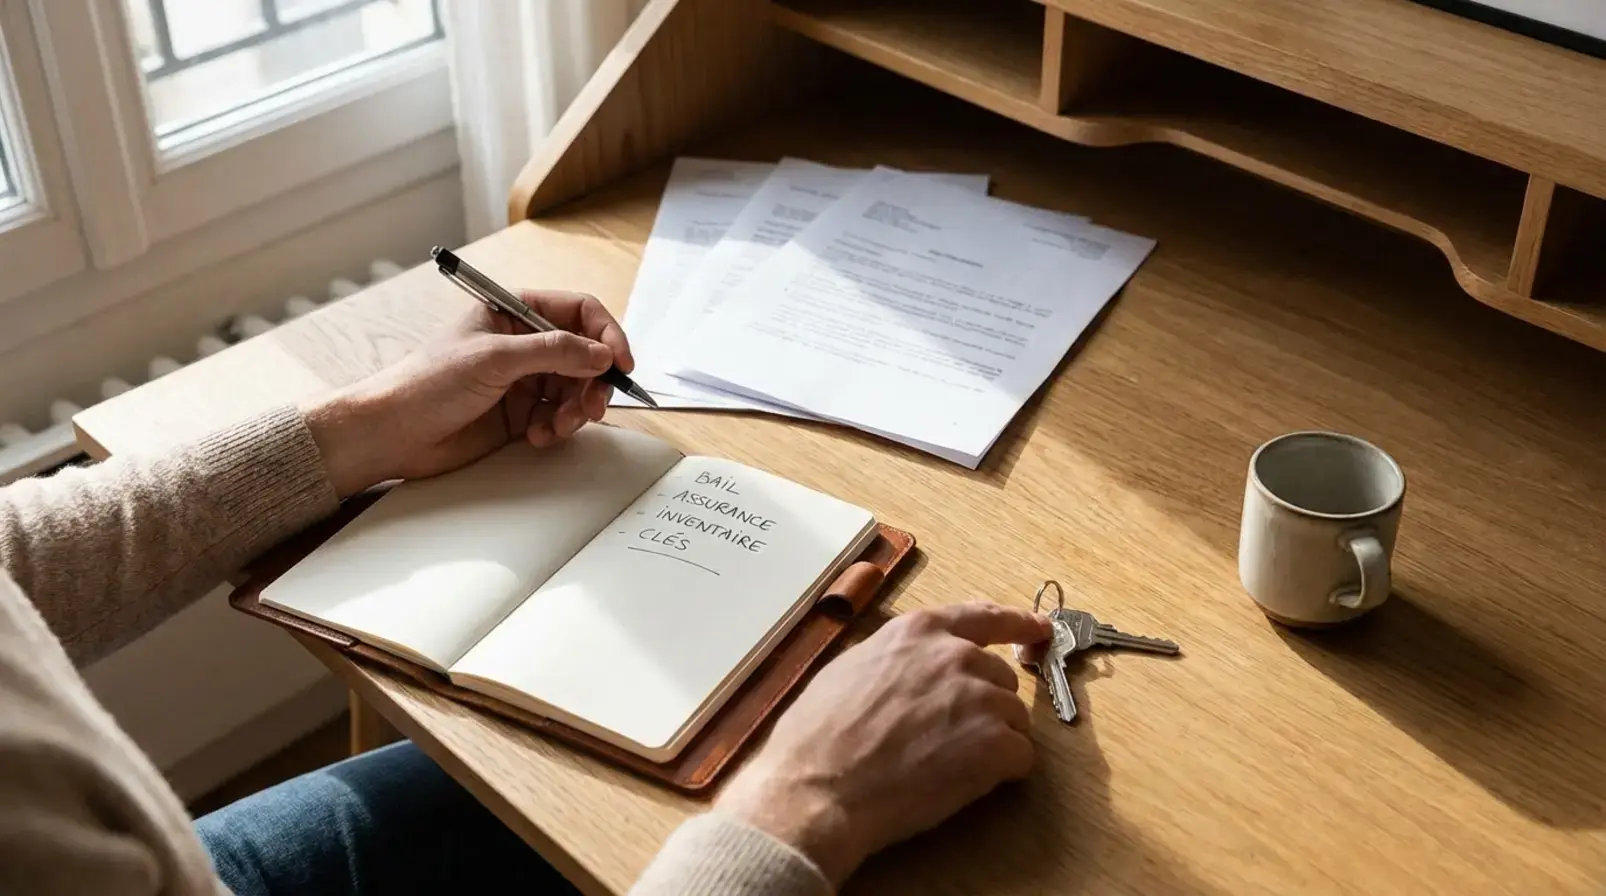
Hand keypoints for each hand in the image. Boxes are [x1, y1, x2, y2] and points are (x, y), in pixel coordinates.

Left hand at [301, 289, 633, 496]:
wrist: (392, 432)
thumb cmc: (426, 382)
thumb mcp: (494, 358)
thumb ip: (553, 352)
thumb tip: (601, 354)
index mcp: (514, 312)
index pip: (579, 312)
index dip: (606, 335)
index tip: (620, 363)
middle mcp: (523, 344)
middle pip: (585, 355)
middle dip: (593, 381)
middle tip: (593, 406)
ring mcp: (523, 380)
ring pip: (576, 390)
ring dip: (577, 409)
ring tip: (560, 426)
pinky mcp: (519, 415)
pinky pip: (558, 417)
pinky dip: (557, 428)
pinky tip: (538, 436)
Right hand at [715, 602, 1051, 884]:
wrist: (818, 786)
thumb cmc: (819, 734)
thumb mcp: (851, 668)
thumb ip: (897, 659)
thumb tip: (912, 669)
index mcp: (919, 631)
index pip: (984, 617)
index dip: (1017, 624)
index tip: (1040, 630)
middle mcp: (956, 656)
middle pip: (1000, 678)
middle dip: (985, 706)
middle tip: (949, 738)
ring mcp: (979, 699)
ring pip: (1014, 719)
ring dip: (993, 741)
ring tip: (947, 765)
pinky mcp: (995, 745)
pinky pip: (1021, 757)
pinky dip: (1002, 773)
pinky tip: (962, 784)